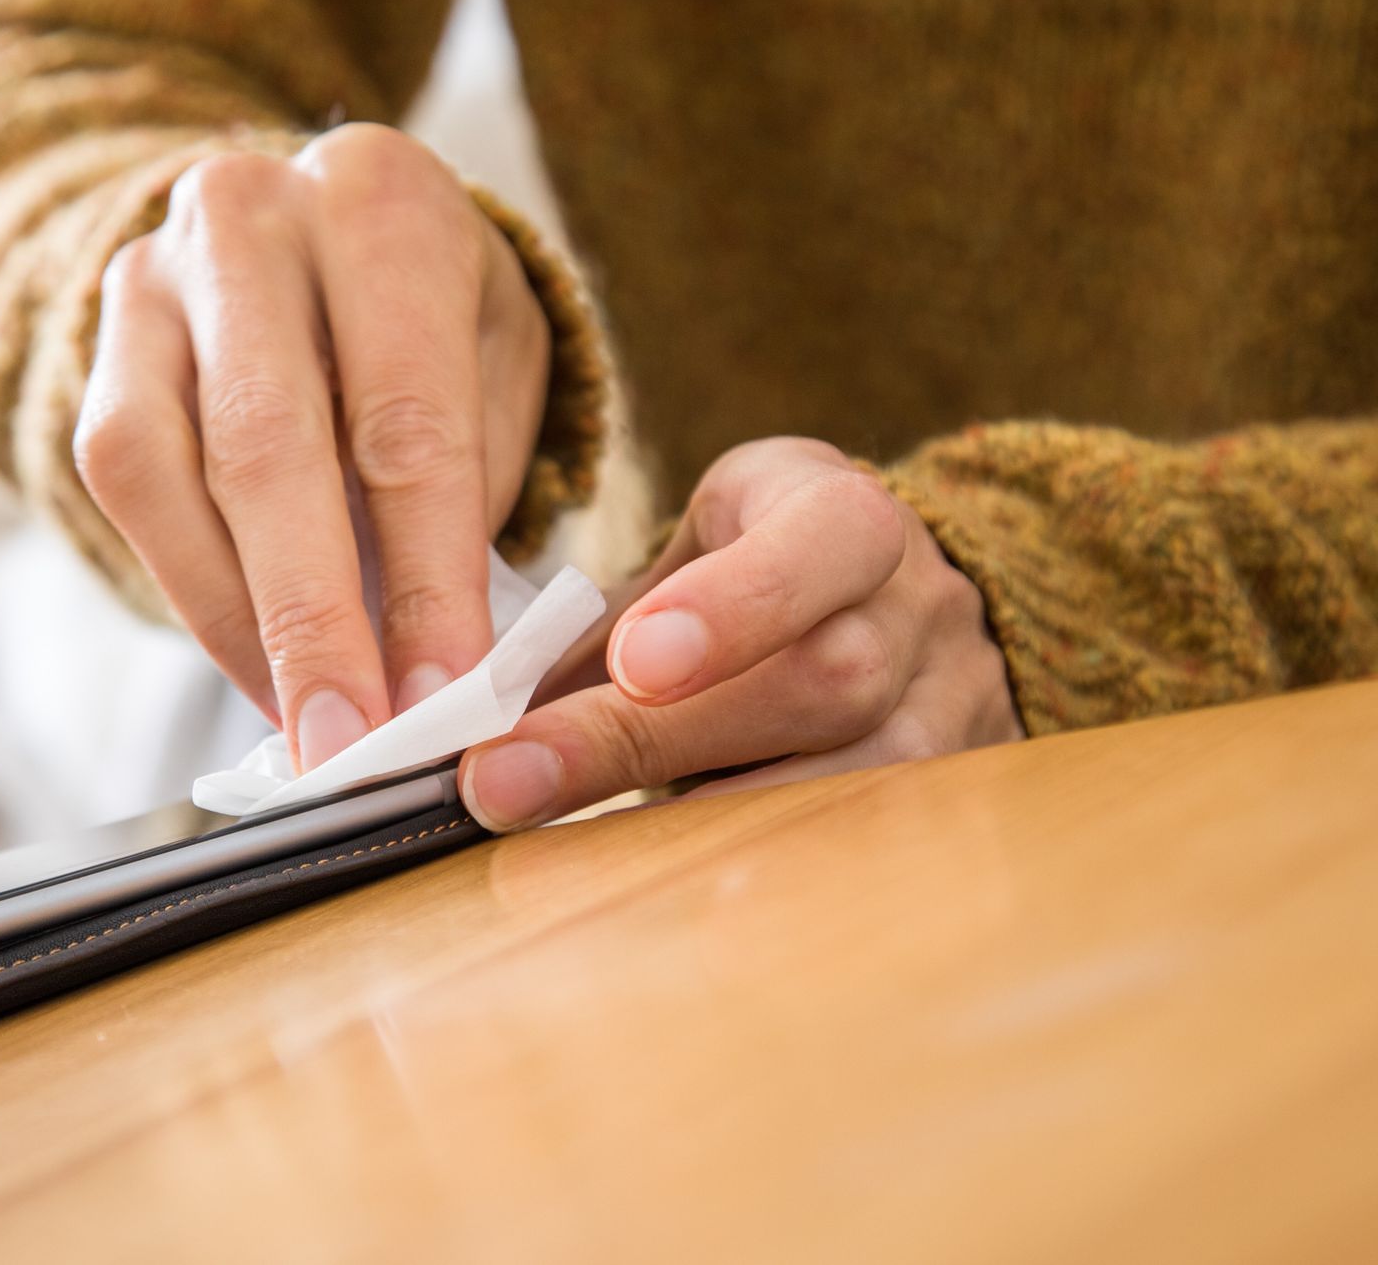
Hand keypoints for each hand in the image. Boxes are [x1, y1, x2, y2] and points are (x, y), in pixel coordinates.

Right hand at [74, 124, 550, 771]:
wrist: (305, 230)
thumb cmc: (426, 321)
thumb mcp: (491, 366)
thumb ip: (467, 490)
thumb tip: (436, 672)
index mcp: (384, 203)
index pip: (407, 420)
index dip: (425, 578)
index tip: (443, 701)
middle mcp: (252, 216)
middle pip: (270, 445)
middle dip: (311, 619)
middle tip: (348, 747)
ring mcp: (154, 274)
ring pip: (168, 471)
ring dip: (237, 621)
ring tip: (304, 725)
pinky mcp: (95, 343)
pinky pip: (122, 485)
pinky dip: (193, 592)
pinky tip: (256, 660)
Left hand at [460, 437, 1024, 829]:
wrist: (896, 609)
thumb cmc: (748, 580)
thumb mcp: (683, 563)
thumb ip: (595, 629)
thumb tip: (461, 716)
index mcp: (843, 514)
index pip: (824, 537)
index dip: (738, 603)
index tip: (632, 659)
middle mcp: (917, 606)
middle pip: (824, 677)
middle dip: (653, 737)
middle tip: (506, 782)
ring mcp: (954, 705)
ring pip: (857, 779)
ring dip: (697, 825)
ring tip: (560, 856)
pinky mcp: (951, 792)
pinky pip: (863, 851)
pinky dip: (755, 877)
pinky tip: (655, 901)